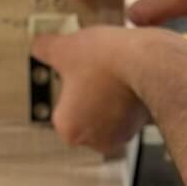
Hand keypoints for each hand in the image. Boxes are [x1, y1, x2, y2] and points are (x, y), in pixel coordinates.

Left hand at [31, 26, 150, 155]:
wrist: (147, 61)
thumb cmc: (106, 61)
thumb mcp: (66, 48)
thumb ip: (46, 49)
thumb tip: (39, 46)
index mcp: (69, 128)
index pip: (61, 105)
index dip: (68, 81)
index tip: (76, 66)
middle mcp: (95, 139)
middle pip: (85, 111)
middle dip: (89, 91)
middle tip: (94, 66)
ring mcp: (122, 134)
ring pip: (109, 112)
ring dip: (110, 94)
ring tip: (114, 67)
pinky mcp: (144, 124)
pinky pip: (130, 110)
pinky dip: (129, 95)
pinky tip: (129, 73)